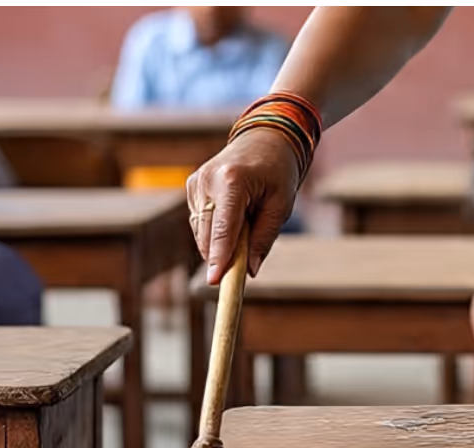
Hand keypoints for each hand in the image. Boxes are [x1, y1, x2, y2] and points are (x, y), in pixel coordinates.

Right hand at [186, 129, 300, 283]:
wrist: (264, 139)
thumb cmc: (278, 172)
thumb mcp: (281, 206)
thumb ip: (264, 238)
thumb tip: (250, 271)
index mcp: (231, 181)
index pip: (222, 228)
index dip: (218, 257)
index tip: (214, 281)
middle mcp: (206, 181)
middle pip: (207, 234)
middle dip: (221, 257)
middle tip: (240, 274)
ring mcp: (195, 183)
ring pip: (201, 231)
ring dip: (220, 243)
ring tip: (248, 226)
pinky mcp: (192, 187)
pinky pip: (200, 222)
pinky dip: (215, 231)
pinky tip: (235, 220)